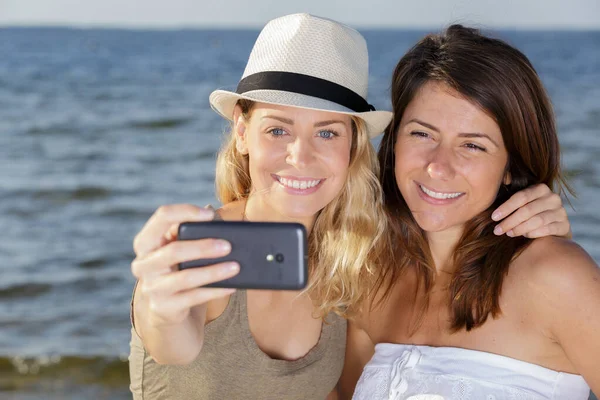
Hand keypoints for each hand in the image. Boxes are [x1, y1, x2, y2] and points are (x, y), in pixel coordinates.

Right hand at [131, 204, 239, 327]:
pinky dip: (215, 291)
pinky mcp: (163, 307)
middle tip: (228, 246)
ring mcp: (152, 287)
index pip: (162, 216)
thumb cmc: (179, 265)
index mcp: (147, 241)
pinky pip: (194, 298)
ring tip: (235, 267)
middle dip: (203, 247)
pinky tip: (232, 286)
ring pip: (185, 278)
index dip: (186, 212)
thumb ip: (196, 228)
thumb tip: (214, 214)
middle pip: (174, 251)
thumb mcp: (184, 245)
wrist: (168, 305)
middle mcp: (143, 264)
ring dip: (213, 272)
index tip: (208, 215)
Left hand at [491, 184, 570, 238]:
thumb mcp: (521, 204)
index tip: (493, 217)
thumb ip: (510, 201)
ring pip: (537, 220)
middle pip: (527, 210)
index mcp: (540, 188)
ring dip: (519, 228)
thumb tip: (487, 200)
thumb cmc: (529, 215)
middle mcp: (553, 198)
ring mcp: (561, 211)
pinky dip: (533, 233)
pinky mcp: (565, 225)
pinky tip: (524, 236)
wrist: (552, 228)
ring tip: (508, 233)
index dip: (506, 207)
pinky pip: (547, 229)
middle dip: (510, 221)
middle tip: (497, 230)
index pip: (521, 196)